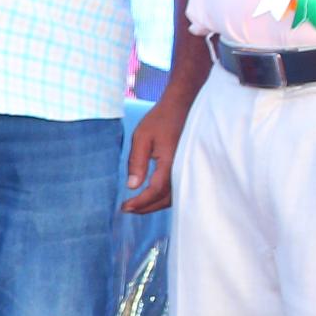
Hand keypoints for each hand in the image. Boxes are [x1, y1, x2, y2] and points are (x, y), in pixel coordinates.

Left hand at [122, 92, 191, 212]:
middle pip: (167, 199)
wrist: (183, 106)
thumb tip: (132, 186)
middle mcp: (184, 168)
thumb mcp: (142, 137)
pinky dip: (165, 197)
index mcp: (172, 161)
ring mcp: (189, 168)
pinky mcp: (190, 167)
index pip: (156, 190)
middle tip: (127, 210)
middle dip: (147, 208)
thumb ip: (137, 162)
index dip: (141, 202)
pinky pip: (179, 188)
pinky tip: (151, 196)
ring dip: (156, 204)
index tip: (125, 207)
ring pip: (175, 196)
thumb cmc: (160, 119)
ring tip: (137, 206)